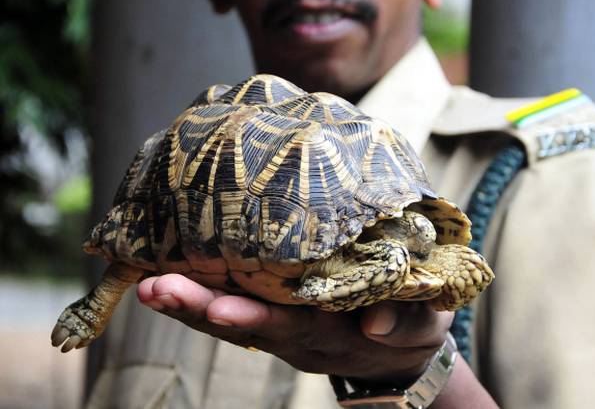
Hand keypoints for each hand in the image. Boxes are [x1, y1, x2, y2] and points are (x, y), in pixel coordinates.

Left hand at [136, 273, 452, 383]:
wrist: (397, 344)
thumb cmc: (412, 323)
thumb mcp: (424, 324)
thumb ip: (405, 323)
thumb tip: (374, 323)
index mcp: (335, 333)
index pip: (290, 327)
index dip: (256, 319)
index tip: (220, 309)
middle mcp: (298, 335)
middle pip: (245, 324)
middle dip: (200, 308)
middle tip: (156, 288)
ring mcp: (283, 327)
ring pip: (231, 316)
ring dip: (188, 302)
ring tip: (147, 282)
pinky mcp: (276, 315)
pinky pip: (234, 306)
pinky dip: (199, 295)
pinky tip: (166, 272)